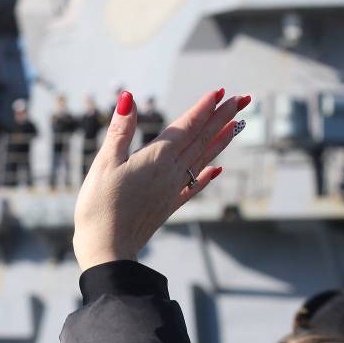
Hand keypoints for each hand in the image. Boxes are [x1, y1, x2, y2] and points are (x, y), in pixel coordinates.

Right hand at [72, 88, 249, 270]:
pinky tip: (217, 169)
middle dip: (222, 118)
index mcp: (156, 159)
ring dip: (221, 140)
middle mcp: (171, 173)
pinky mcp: (169, 207)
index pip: (186, 127)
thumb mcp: (104, 164)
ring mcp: (172, 191)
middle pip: (201, 140)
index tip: (222, 92)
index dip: (204, 108)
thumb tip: (127, 97)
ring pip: (203, 159)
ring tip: (238, 125)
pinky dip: (207, 176)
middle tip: (243, 99)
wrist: (108, 250)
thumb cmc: (100, 207)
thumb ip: (120, 130)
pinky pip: (194, 187)